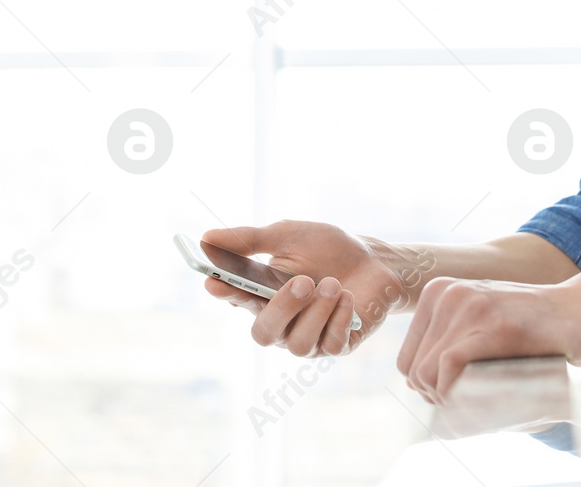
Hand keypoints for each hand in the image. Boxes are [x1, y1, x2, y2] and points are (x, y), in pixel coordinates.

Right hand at [201, 220, 434, 357]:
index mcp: (262, 295)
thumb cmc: (327, 248)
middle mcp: (282, 323)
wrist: (375, 260)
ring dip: (317, 313)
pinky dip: (338, 319)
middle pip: (264, 334)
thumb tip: (206, 238)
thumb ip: (250, 240)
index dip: (225, 293)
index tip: (215, 282)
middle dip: (282, 309)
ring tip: (333, 283)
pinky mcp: (337, 346)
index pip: (236, 299)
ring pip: (298, 344)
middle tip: (303, 282)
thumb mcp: (288, 235)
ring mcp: (309, 338)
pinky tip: (347, 297)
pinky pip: (330, 345)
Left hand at [396, 276, 580, 404]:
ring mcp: (470, 306)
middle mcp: (449, 294)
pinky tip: (477, 399)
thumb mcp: (479, 318)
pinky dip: (455, 391)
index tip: (452, 399)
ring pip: (427, 371)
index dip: (425, 389)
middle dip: (435, 398)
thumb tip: (413, 384)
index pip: (407, 359)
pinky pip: (449, 364)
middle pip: (414, 369)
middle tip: (467, 406)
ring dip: (446, 400)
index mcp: (439, 291)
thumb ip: (447, 340)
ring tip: (475, 404)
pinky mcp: (495, 326)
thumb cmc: (531, 327)